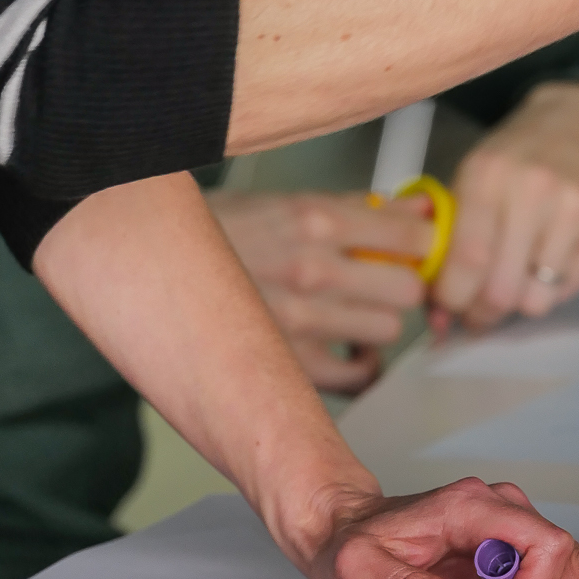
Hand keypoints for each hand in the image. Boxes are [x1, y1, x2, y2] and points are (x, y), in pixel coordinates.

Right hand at [209, 190, 430, 390]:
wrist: (154, 266)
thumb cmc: (218, 232)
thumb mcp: (286, 200)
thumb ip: (357, 205)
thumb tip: (417, 204)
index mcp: (314, 218)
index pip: (412, 235)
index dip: (424, 243)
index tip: (419, 246)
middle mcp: (313, 270)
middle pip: (408, 289)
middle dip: (402, 284)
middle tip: (385, 280)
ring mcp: (301, 322)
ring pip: (386, 332)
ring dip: (378, 323)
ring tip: (356, 312)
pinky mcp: (288, 365)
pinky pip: (356, 378)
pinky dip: (359, 367)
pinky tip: (346, 350)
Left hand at [432, 83, 578, 331]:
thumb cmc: (522, 153)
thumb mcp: (477, 172)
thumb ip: (453, 231)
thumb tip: (439, 302)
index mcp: (488, 174)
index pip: (467, 258)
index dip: (453, 296)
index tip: (448, 305)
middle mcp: (533, 190)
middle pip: (502, 290)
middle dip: (483, 311)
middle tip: (479, 309)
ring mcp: (576, 210)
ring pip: (536, 299)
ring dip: (520, 298)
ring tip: (517, 276)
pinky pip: (569, 291)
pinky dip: (552, 288)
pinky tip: (548, 260)